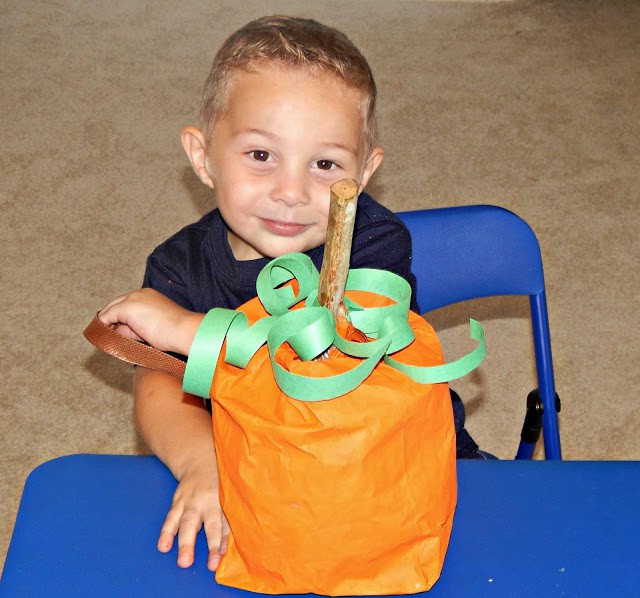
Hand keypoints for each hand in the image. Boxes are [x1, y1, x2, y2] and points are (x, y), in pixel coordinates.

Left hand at [98, 288, 201, 354]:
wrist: (184, 331)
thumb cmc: (175, 333)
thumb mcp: (152, 327)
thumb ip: (135, 327)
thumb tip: (117, 331)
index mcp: (149, 295)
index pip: (128, 303)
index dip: (120, 317)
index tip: (115, 329)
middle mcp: (140, 293)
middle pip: (117, 303)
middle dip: (110, 318)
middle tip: (105, 333)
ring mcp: (133, 299)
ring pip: (111, 309)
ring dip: (108, 322)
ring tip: (105, 337)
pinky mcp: (127, 307)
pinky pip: (107, 316)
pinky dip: (103, 325)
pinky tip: (102, 335)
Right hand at [158, 456, 229, 571]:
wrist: (199, 461)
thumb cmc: (219, 484)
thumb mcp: (228, 496)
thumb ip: (229, 520)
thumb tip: (227, 549)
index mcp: (224, 501)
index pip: (225, 524)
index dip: (224, 541)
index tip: (221, 558)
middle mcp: (208, 502)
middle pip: (209, 524)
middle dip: (210, 544)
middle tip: (209, 564)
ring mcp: (191, 502)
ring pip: (187, 523)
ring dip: (185, 543)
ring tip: (183, 562)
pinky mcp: (178, 502)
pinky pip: (171, 518)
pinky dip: (166, 533)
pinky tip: (163, 546)